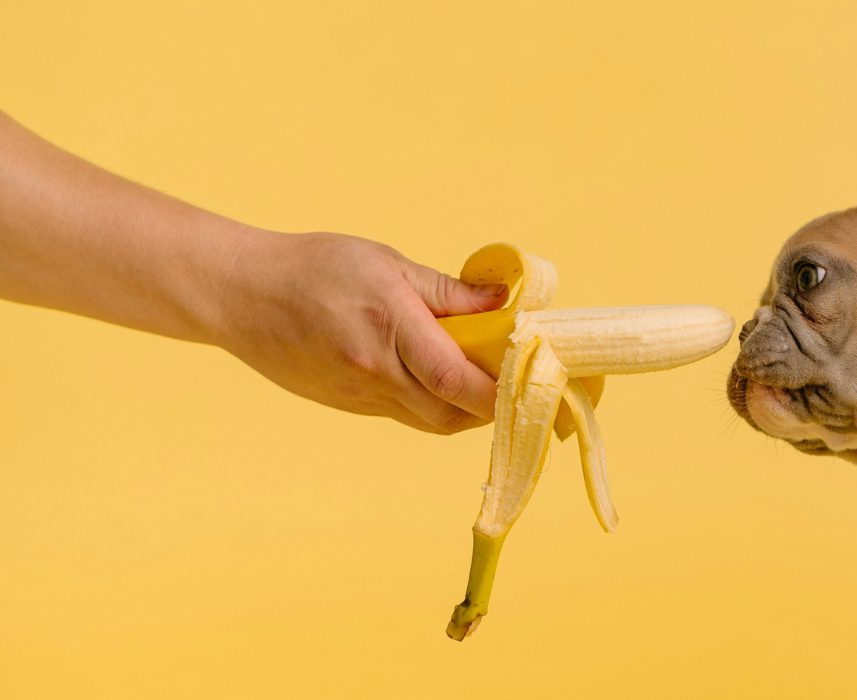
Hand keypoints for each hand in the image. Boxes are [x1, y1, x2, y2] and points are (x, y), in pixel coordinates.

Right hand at [218, 230, 505, 433]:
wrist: (241, 294)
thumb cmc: (315, 268)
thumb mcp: (387, 264)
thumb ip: (448, 291)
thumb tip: (503, 301)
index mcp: (389, 331)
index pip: (458, 381)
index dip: (500, 390)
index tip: (529, 377)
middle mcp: (374, 373)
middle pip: (451, 414)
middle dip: (491, 405)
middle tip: (514, 378)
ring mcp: (359, 397)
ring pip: (430, 422)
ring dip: (464, 410)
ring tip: (482, 378)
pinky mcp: (348, 406)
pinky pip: (404, 416)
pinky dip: (433, 406)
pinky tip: (440, 381)